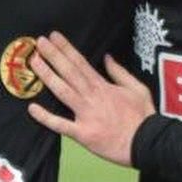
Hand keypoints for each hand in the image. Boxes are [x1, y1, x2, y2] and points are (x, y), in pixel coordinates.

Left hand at [28, 31, 155, 165]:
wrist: (150, 144)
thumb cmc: (144, 117)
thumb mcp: (137, 89)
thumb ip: (119, 73)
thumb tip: (106, 57)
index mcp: (103, 87)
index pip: (80, 63)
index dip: (66, 48)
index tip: (53, 36)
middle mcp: (91, 97)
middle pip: (69, 72)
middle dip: (53, 55)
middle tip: (38, 42)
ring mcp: (86, 115)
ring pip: (62, 91)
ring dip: (47, 76)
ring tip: (33, 62)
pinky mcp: (83, 134)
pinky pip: (62, 125)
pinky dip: (46, 117)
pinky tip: (32, 108)